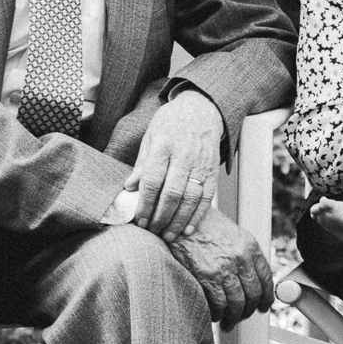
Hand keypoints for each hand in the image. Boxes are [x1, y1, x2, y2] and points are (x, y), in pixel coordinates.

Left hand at [126, 90, 222, 241]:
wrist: (202, 108)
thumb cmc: (172, 122)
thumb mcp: (151, 136)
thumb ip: (142, 164)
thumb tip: (129, 188)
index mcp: (163, 145)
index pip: (153, 181)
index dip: (145, 204)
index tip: (139, 221)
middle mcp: (184, 155)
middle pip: (172, 193)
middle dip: (161, 217)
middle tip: (152, 231)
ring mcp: (201, 163)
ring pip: (190, 198)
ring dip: (178, 221)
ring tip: (168, 236)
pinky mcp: (213, 170)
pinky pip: (207, 197)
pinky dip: (198, 215)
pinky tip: (188, 228)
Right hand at [167, 208, 273, 330]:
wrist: (182, 219)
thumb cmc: (206, 226)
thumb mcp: (234, 234)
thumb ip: (246, 255)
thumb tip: (255, 279)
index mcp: (250, 247)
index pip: (266, 279)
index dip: (266, 297)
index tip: (263, 306)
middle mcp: (240, 259)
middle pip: (253, 295)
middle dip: (249, 310)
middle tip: (244, 316)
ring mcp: (224, 269)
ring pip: (237, 304)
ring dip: (234, 318)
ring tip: (228, 323)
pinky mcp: (206, 278)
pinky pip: (218, 305)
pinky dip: (217, 314)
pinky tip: (215, 315)